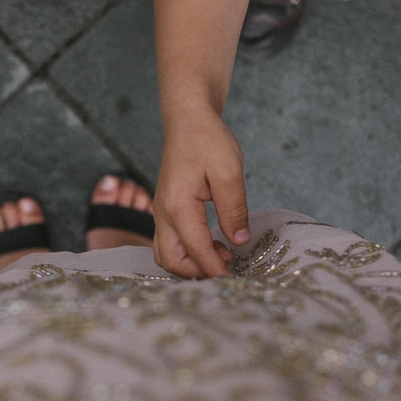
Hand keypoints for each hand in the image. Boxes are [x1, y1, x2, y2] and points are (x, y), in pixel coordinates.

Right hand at [153, 109, 249, 277]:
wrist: (187, 120)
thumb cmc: (207, 140)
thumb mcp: (229, 171)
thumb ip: (234, 209)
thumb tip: (239, 240)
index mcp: (177, 206)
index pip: (196, 250)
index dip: (216, 269)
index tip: (236, 280)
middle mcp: (163, 214)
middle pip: (171, 261)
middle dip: (198, 273)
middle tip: (230, 267)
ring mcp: (161, 213)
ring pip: (166, 254)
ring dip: (191, 263)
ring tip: (223, 253)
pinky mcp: (166, 211)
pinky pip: (170, 242)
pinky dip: (188, 252)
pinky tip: (213, 242)